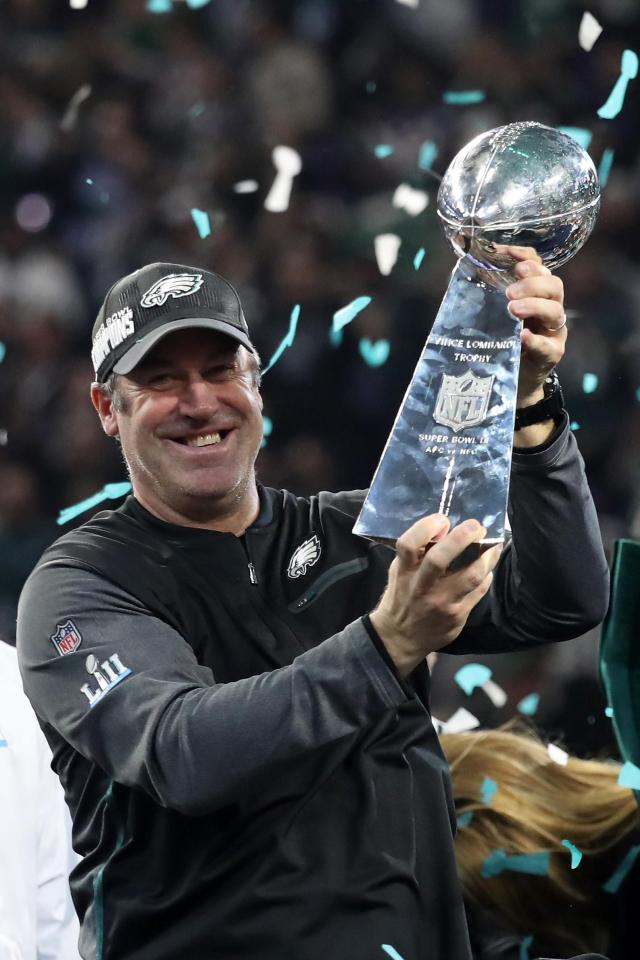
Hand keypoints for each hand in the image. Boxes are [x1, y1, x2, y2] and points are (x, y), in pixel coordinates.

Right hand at [370, 514, 501, 676]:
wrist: (401, 638)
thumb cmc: (402, 597)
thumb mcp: (400, 572)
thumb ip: (417, 552)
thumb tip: (444, 528)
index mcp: (404, 572)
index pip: (408, 545)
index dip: (425, 528)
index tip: (442, 519)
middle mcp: (421, 587)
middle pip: (439, 559)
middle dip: (461, 538)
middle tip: (477, 526)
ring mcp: (441, 603)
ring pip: (470, 576)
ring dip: (486, 557)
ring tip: (493, 546)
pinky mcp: (457, 616)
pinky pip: (478, 591)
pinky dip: (486, 576)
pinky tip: (488, 568)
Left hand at [501, 245, 565, 405]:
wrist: (514, 379)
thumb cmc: (504, 341)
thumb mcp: (496, 315)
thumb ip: (488, 295)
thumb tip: (463, 269)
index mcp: (537, 294)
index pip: (539, 267)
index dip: (525, 256)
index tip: (504, 253)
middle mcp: (550, 308)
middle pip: (553, 286)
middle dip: (532, 283)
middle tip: (509, 292)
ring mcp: (554, 332)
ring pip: (555, 311)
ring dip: (534, 306)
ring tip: (513, 309)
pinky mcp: (552, 354)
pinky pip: (548, 346)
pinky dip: (535, 340)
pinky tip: (523, 336)